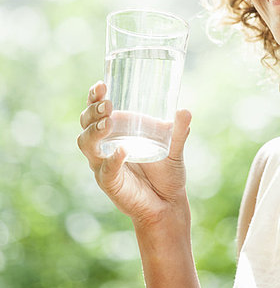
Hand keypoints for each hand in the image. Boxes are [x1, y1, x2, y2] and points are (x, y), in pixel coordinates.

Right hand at [77, 81, 191, 227]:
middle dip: (92, 111)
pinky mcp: (109, 182)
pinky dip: (113, 159)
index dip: (94, 97)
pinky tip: (123, 150)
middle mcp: (104, 145)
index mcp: (116, 131)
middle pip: (85, 123)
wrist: (169, 203)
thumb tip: (184, 111)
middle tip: (107, 104)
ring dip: (94, 132)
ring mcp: (103, 164)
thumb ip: (178, 131)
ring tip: (108, 123)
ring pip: (86, 145)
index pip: (96, 110)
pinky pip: (106, 169)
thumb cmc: (167, 172)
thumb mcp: (174, 148)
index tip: (101, 84)